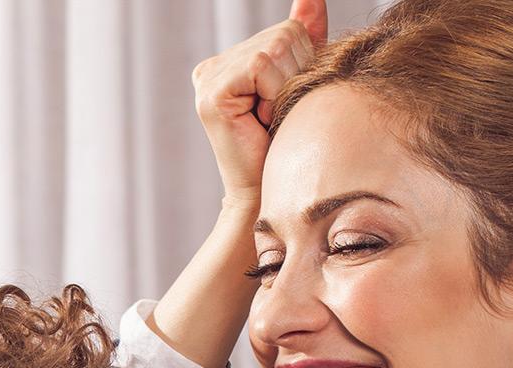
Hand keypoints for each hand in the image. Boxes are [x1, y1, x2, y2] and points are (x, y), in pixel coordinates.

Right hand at [191, 0, 326, 202]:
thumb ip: (305, 38)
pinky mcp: (210, 91)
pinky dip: (273, 92)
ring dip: (285, 87)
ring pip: (275, 48)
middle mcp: (213, 66)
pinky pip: (261, 66)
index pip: (287, 31)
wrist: (270, 192)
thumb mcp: (301, 82)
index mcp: (231, 62)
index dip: (302, 65)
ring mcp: (207, 77)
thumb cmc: (287, 145)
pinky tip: (259, 118)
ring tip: (270, 117)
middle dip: (296, 75)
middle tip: (278, 113)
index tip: (285, 101)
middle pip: (283, 35)